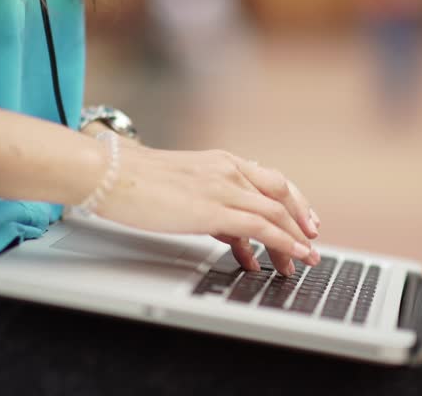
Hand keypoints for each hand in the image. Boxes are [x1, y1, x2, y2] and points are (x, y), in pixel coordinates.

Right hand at [94, 146, 321, 275]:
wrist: (109, 173)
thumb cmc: (134, 182)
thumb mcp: (183, 189)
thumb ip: (211, 207)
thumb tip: (230, 235)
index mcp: (221, 161)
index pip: (269, 179)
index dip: (292, 201)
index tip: (304, 219)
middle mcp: (228, 169)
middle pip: (281, 193)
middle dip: (300, 219)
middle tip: (312, 240)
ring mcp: (223, 187)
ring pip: (276, 212)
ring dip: (295, 238)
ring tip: (305, 260)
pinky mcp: (214, 209)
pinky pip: (261, 226)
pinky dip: (283, 242)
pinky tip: (293, 256)